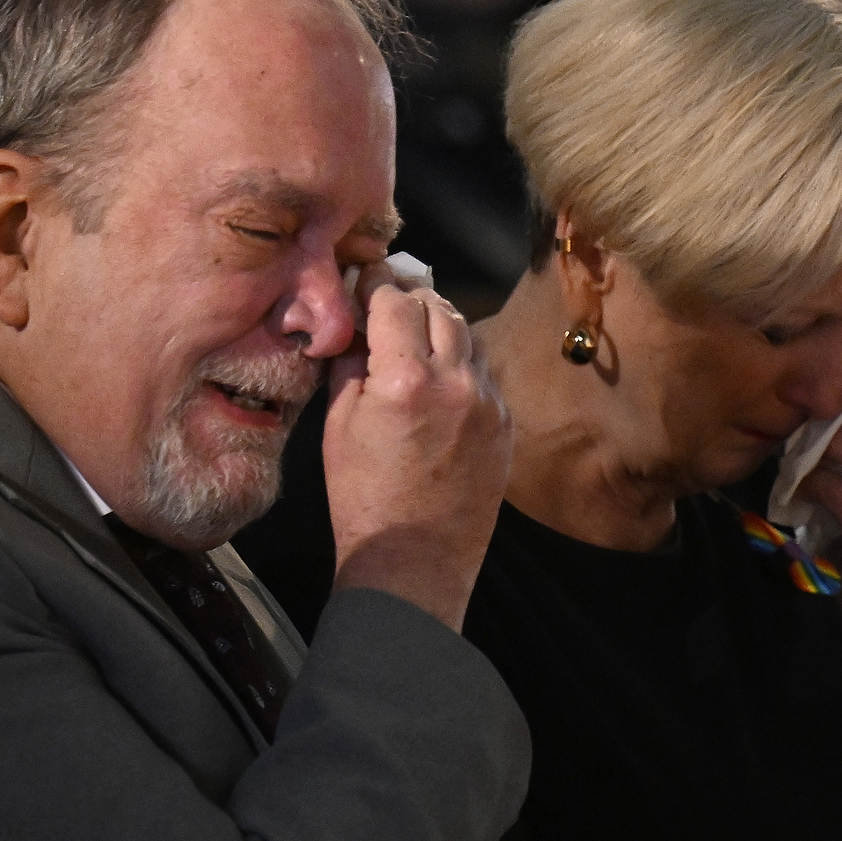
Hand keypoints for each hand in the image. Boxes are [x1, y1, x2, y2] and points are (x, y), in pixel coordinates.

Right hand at [324, 277, 510, 631]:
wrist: (413, 561)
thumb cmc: (363, 499)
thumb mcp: (337, 426)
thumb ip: (350, 365)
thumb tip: (355, 324)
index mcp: (405, 381)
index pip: (393, 301)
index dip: (375, 284)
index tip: (365, 279)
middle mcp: (455, 383)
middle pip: (436, 306)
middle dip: (409, 297)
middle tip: (387, 301)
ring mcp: (487, 403)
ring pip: (467, 333)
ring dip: (440, 324)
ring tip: (414, 335)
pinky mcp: (504, 424)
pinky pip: (484, 371)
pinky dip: (462, 361)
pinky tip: (440, 376)